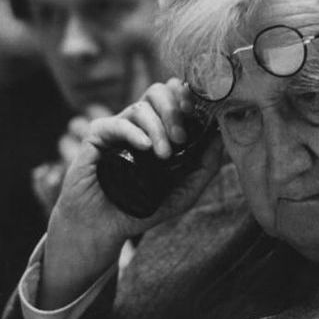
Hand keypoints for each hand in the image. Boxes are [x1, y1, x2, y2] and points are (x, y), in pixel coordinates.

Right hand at [40, 78, 223, 308]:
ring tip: (163, 156)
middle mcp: (140, 123)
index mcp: (161, 128)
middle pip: (158, 92)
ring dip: (157, 128)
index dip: (186, 95)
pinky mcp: (97, 135)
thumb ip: (205, 166)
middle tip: (181, 139)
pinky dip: (134, 133)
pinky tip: (145, 147)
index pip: (174, 96)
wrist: (106, 226)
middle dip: (173, 110)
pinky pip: (117, 123)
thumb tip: (221, 137)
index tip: (194, 110)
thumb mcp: (184, 191)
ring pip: (141, 107)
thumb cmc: (145, 207)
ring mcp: (118, 127)